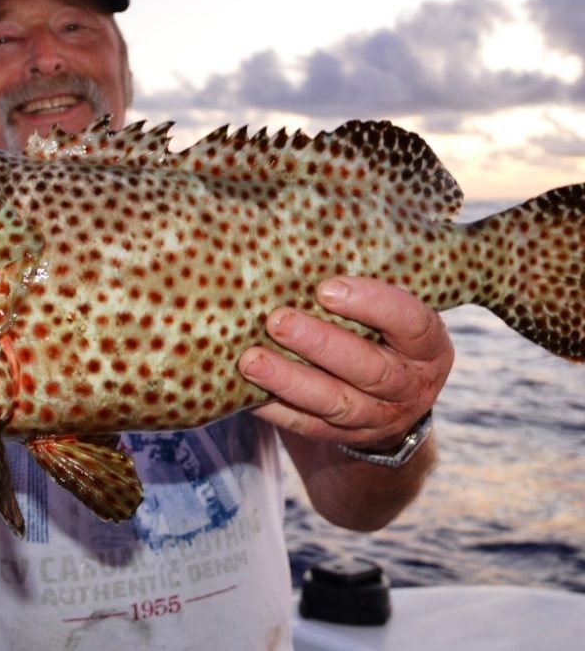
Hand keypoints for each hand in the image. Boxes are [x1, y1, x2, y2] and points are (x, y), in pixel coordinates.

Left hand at [240, 277, 453, 448]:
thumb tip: (304, 233)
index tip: (326, 288)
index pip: (411, 322)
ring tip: (250, 360)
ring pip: (334, 402)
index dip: (372, 304)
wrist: (391, 407)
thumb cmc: (381, 334)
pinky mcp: (342, 437)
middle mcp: (409, 385)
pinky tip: (243, 392)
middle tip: (277, 320)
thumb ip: (366, 287)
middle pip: (368, 368)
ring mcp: (377, 417)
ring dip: (290, 380)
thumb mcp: (393, 315)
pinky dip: (274, 409)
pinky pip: (306, 426)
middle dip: (319, 344)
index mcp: (428, 346)